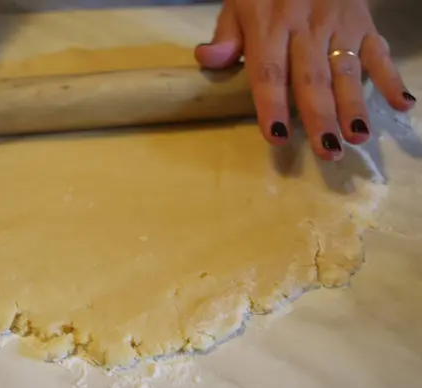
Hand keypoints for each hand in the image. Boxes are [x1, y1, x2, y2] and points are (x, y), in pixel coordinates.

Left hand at [195, 0, 415, 160]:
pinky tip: (402, 103)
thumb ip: (226, 35)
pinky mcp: (363, 22)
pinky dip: (391, 77)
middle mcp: (305, 27)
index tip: (277, 136)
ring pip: (345, 69)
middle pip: (312, 78)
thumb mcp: (238, 4)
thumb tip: (207, 59)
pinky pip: (378, 51)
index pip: (269, 72)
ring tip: (357, 136)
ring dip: (353, 104)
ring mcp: (338, 25)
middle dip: (320, 116)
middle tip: (327, 151)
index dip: (272, 105)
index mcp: (269, 25)